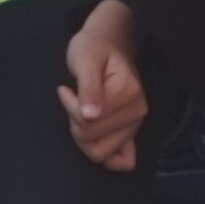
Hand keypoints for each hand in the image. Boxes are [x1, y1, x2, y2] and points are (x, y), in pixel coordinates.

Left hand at [57, 0, 148, 171]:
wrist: (109, 43)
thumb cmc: (93, 48)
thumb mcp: (84, 60)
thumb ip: (88, 87)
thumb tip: (90, 116)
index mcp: (128, 94)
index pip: (88, 122)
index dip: (70, 107)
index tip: (66, 89)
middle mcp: (138, 113)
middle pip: (94, 142)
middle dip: (75, 124)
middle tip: (74, 100)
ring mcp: (136, 124)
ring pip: (102, 153)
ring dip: (84, 136)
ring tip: (80, 110)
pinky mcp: (132, 130)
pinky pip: (125, 160)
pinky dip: (107, 156)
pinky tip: (93, 135)